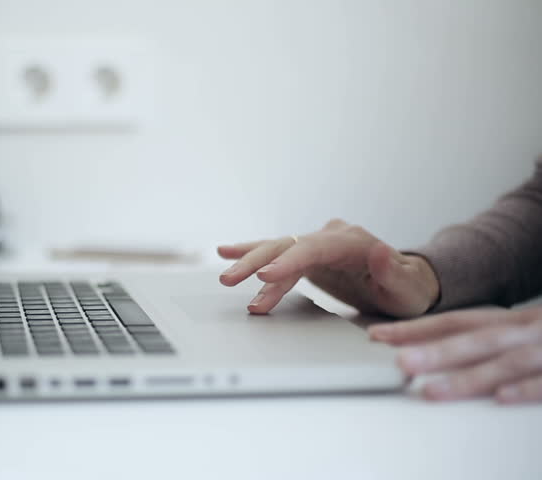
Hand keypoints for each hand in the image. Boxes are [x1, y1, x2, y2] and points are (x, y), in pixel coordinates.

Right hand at [218, 219, 440, 317]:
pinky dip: (253, 254)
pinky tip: (227, 252)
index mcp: (353, 242)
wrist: (408, 284)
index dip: (287, 262)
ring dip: (250, 263)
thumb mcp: (409, 288)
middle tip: (231, 279)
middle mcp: (332, 237)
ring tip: (225, 276)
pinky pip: (278, 254)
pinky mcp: (309, 255)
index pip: (313, 249)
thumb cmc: (410, 289)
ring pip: (278, 250)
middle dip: (256, 263)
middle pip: (288, 246)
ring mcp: (318, 244)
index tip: (264, 276)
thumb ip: (393, 271)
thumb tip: (380, 249)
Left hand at [369, 307, 541, 403]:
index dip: (416, 329)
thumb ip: (493, 336)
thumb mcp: (529, 328)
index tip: (378, 336)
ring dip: (467, 376)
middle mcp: (527, 330)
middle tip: (398, 362)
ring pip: (506, 361)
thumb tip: (442, 349)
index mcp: (512, 321)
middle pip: (475, 338)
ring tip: (432, 390)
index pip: (456, 322)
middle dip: (435, 350)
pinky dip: (526, 388)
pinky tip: (501, 397)